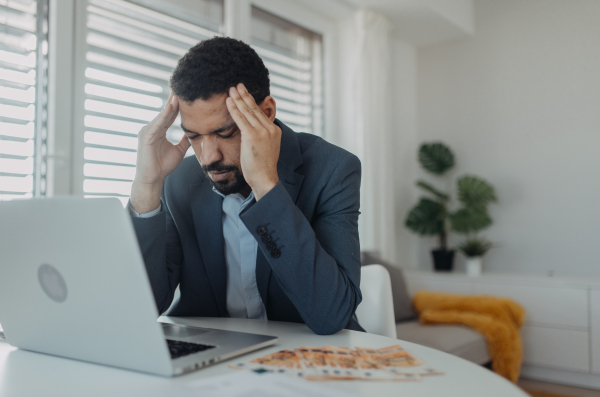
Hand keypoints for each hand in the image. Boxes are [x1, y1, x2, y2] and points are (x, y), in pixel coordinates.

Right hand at [131, 92, 189, 212]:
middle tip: (183, 84)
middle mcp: (152, 128)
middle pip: (166, 110)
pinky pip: (157, 123)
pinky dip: (164, 114)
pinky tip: (171, 106)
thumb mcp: (179, 150)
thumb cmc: (163, 166)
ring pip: (163, 115)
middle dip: (174, 98)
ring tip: (179, 91)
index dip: (179, 104)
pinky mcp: (146, 136)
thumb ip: (184, 140)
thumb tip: (194, 133)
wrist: (153, 179)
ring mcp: (148, 131)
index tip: (187, 93)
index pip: (171, 113)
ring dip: (171, 103)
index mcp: (159, 130)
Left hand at [226, 83, 280, 200]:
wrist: (265, 178)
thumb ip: (261, 138)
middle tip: (237, 85)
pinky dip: (234, 108)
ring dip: (238, 99)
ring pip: (248, 111)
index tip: (245, 93)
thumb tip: (251, 132)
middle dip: (245, 95)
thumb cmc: (262, 168)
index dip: (252, 102)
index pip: (261, 113)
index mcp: (275, 131)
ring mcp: (262, 132)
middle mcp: (270, 129)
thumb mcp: (266, 149)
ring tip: (231, 89)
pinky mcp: (252, 136)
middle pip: (255, 109)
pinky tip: (228, 101)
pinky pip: (241, 119)